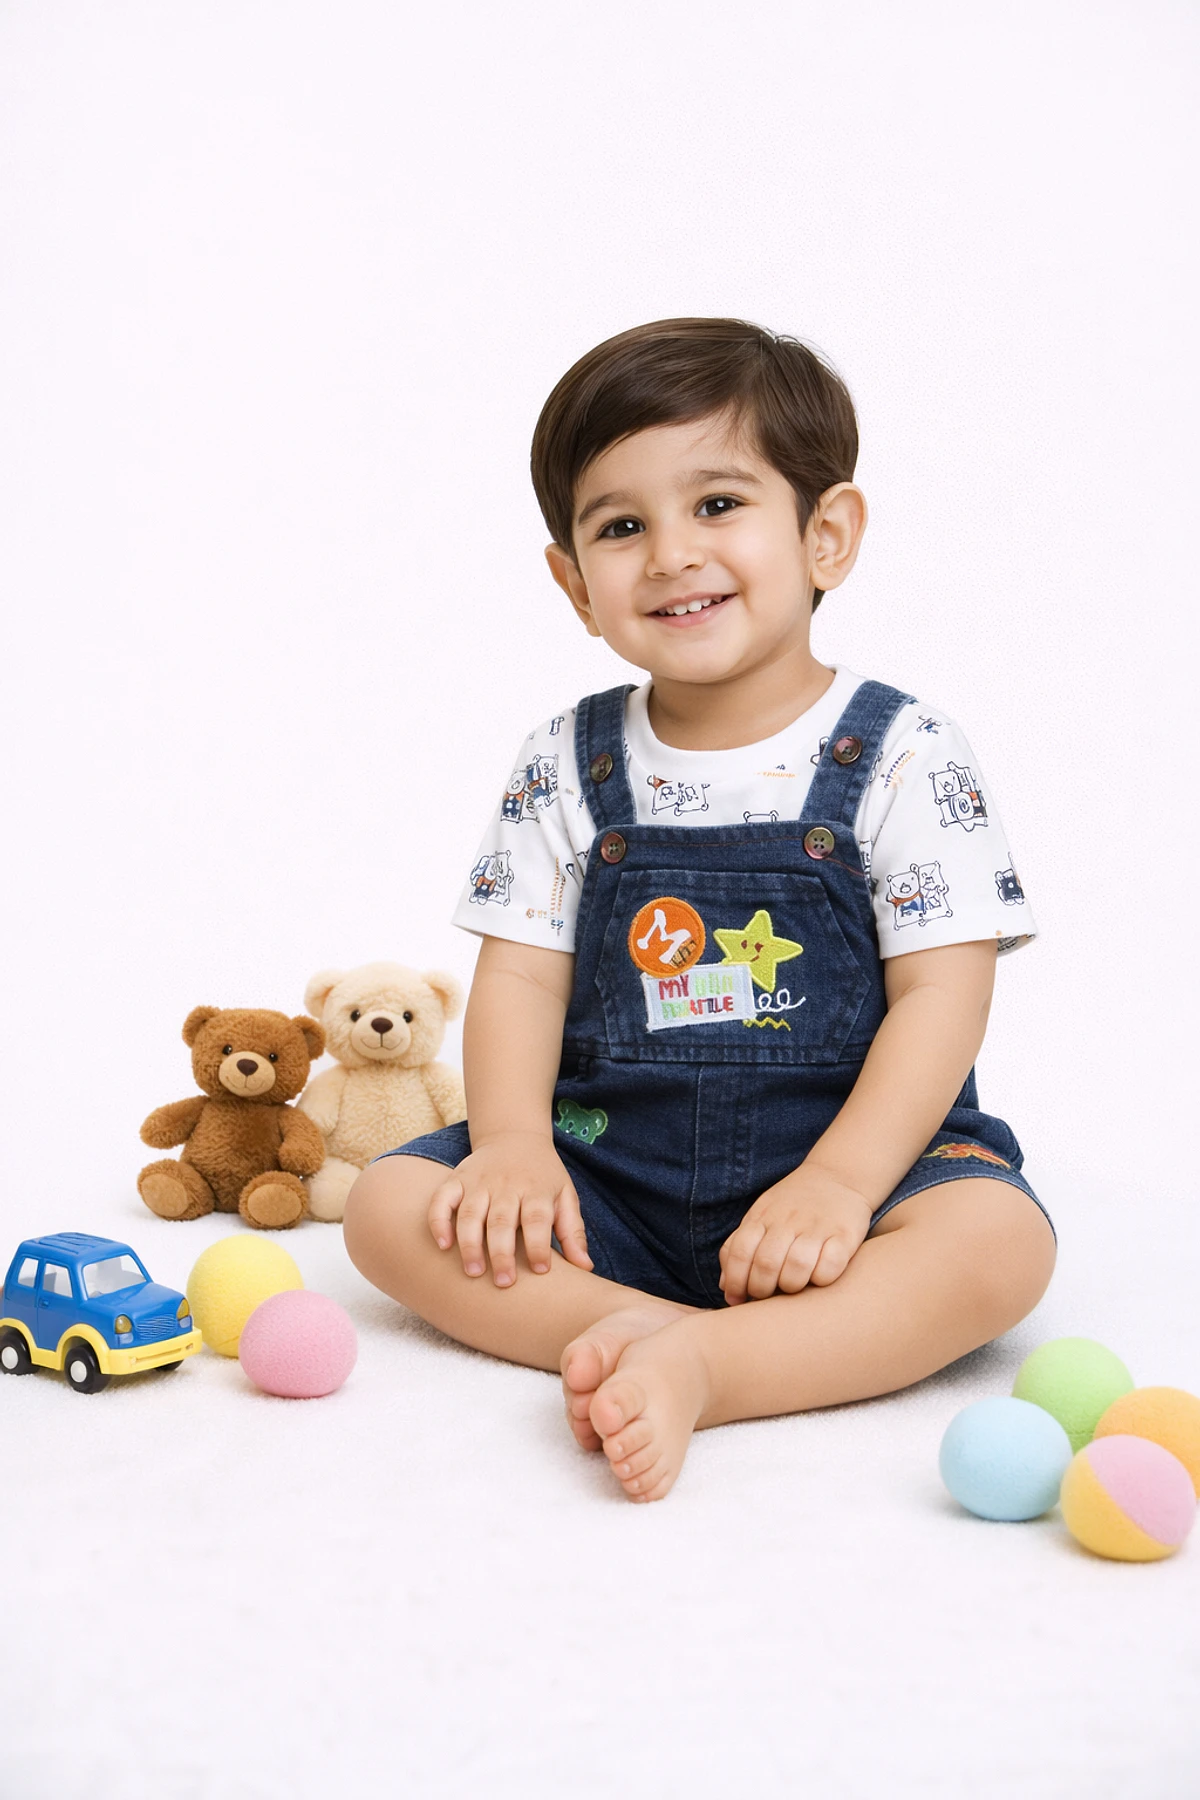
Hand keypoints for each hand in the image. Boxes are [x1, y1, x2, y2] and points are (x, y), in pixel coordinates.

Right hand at [427, 1130, 591, 1287]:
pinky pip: (442, 1199)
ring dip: (469, 1243)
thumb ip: (572, 1232)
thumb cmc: (543, 1177)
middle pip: (502, 1220)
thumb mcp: (565, 1197)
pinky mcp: (457, 1179)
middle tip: (503, 1283)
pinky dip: (439, 1220)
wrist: (515, 1137)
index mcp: (536, 1190)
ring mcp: (479, 1182)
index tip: (540, 1271)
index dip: (538, 1245)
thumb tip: (586, 1268)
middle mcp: (506, 1185)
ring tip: (473, 1272)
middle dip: (501, 1253)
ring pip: (470, 1213)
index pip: (537, 1219)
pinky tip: (443, 1245)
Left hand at [719, 1164, 873, 1303]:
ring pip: (797, 1266)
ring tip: (792, 1287)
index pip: (740, 1252)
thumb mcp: (760, 1216)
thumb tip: (725, 1287)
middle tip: (765, 1295)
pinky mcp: (845, 1234)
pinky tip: (819, 1277)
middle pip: (766, 1263)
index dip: (735, 1281)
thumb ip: (739, 1247)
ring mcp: (817, 1226)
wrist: (837, 1175)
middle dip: (761, 1289)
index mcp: (762, 1216)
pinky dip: (822, 1278)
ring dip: (791, 1286)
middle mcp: (788, 1220)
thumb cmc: (792, 1205)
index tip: (738, 1298)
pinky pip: (830, 1265)